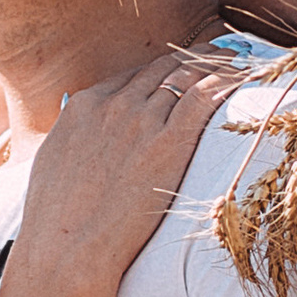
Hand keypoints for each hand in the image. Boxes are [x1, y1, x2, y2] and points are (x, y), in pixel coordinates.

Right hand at [15, 50, 232, 287]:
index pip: (133, 75)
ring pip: (187, 77)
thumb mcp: (53, 163)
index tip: (180, 66)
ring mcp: (142, 120)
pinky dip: (225, 81)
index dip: (161, 69)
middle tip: (219, 51)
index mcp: (84, 106)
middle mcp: (114, 104)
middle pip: (162, 69)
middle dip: (192, 58)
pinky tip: (242, 76)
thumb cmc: (56, 218)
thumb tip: (79, 138)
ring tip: (237, 58)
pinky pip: (204, 97)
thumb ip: (72, 140)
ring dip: (215, 65)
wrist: (66, 246)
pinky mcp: (169, 141)